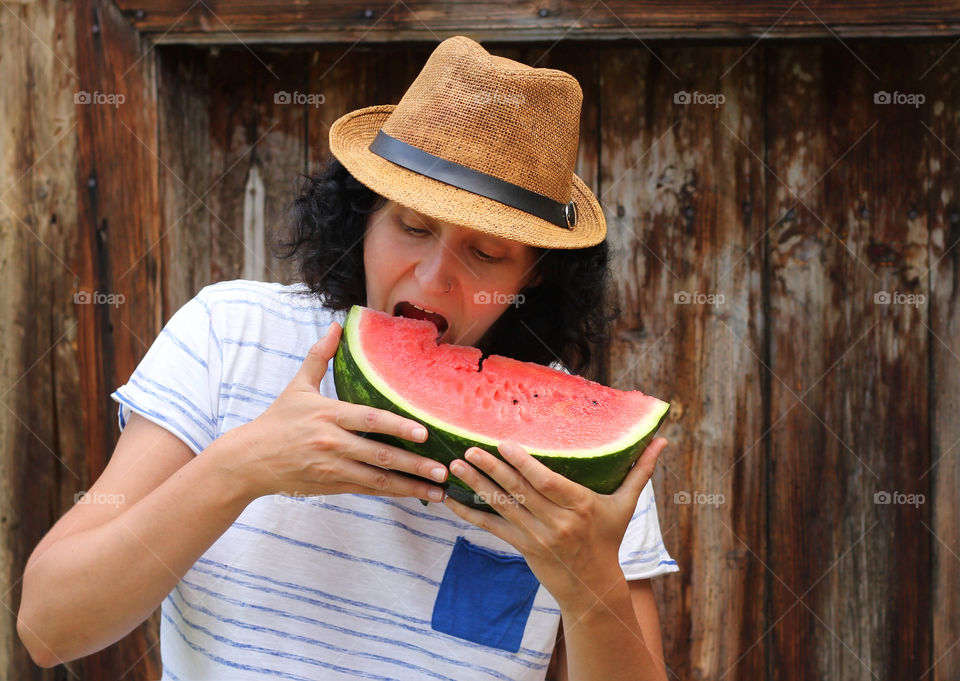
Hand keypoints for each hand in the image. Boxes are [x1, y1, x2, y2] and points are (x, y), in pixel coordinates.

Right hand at [214, 321, 448, 501]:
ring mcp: (332, 468)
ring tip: (438, 488)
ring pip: (377, 480)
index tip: (424, 433)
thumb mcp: (297, 386)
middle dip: (413, 464)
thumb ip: (320, 357)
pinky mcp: (331, 486)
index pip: (369, 421)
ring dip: (409, 485)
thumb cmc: (278, 420)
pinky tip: (415, 494)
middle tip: (442, 469)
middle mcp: (332, 443)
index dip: (398, 427)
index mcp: (327, 415)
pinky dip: (392, 493)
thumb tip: (336, 326)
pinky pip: (367, 490)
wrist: (250, 460)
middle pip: (379, 455)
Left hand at [442, 437, 667, 609]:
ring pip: (502, 507)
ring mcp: (538, 537)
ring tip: (455, 466)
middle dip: (491, 468)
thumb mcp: (626, 505)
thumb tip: (663, 440)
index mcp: (581, 506)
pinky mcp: (523, 548)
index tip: (503, 443)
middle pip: (519, 491)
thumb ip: (641, 471)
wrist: (594, 587)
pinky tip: (451, 500)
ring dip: (476, 485)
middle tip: (469, 449)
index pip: (546, 482)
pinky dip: (471, 514)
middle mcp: (558, 522)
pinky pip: (493, 528)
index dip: (523, 463)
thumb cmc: (609, 538)